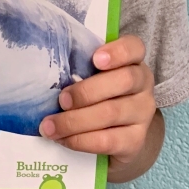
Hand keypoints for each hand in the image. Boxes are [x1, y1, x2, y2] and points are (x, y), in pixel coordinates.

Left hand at [39, 35, 157, 170]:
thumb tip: (45, 72)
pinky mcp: (136, 141)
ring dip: (75, 121)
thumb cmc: (99, 95)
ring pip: (111, 113)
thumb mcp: (93, 77)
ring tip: (50, 126)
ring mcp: (143, 114)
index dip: (118, 52)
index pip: (134, 48)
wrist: (120, 136)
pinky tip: (63, 139)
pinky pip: (108, 140)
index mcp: (132, 61)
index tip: (95, 59)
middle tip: (61, 100)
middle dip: (87, 91)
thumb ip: (80, 68)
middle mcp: (143, 85)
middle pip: (123, 81)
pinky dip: (81, 140)